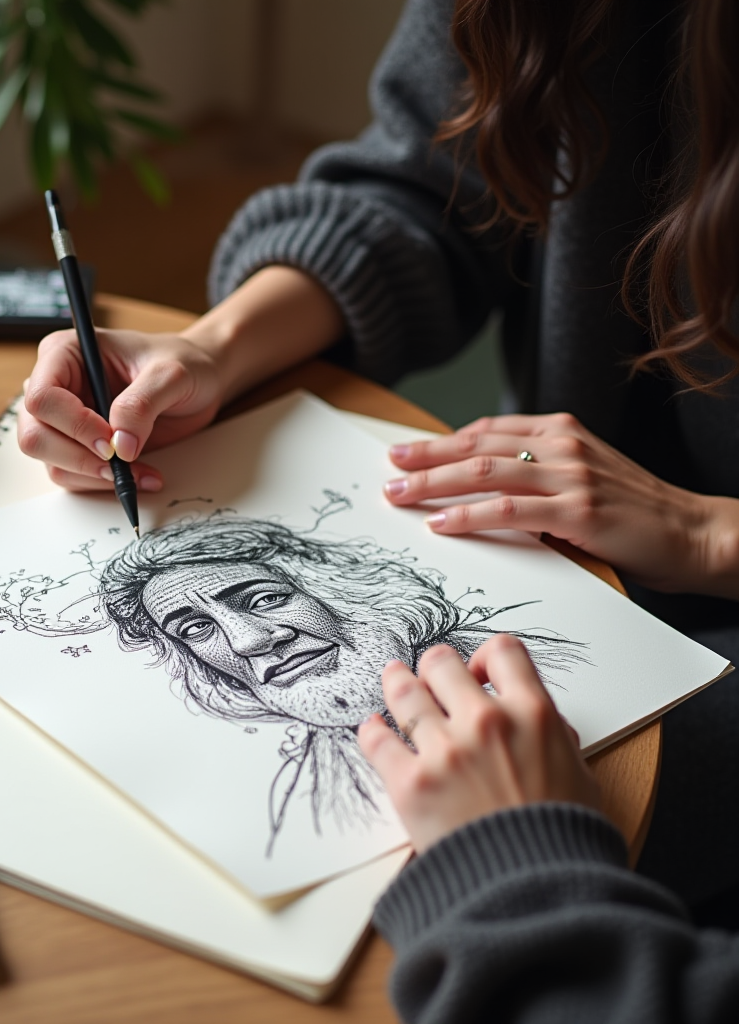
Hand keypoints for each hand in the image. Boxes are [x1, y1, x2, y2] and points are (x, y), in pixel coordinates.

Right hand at [17, 266, 344, 492]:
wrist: (210, 375)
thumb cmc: (193, 360)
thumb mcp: (175, 374)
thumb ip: (145, 403)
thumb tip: (121, 445)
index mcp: (65, 350)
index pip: (40, 394)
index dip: (71, 425)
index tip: (116, 442)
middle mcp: (58, 382)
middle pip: (33, 433)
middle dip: (80, 458)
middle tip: (128, 468)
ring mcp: (69, 416)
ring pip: (51, 461)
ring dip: (94, 478)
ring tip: (143, 477)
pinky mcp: (87, 443)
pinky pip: (77, 475)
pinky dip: (107, 486)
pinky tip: (143, 480)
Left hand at [358, 636, 600, 853]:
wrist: (538, 896)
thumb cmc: (563, 842)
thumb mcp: (579, 778)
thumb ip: (554, 739)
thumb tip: (540, 721)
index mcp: (532, 715)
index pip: (503, 652)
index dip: (486, 656)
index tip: (479, 670)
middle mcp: (485, 722)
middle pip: (441, 664)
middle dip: (435, 667)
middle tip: (429, 674)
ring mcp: (444, 750)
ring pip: (404, 692)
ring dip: (396, 683)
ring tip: (392, 678)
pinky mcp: (410, 782)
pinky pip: (377, 741)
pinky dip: (372, 731)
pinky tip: (373, 728)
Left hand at [385, 412, 731, 593]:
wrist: (695, 532)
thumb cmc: (633, 510)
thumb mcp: (580, 477)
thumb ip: (534, 474)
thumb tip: (476, 487)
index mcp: (559, 431)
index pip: (485, 430)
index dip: (440, 441)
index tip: (405, 452)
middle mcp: (560, 445)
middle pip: (476, 445)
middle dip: (425, 457)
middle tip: (389, 469)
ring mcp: (569, 475)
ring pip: (484, 472)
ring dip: (435, 483)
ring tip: (399, 495)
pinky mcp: (577, 510)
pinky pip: (509, 510)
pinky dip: (469, 516)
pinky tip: (441, 523)